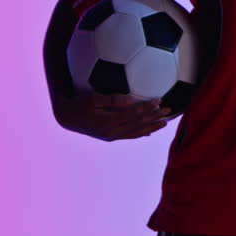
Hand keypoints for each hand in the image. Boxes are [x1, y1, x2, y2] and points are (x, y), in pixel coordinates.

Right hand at [58, 92, 178, 141]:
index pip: (134, 115)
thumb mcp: (92, 98)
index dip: (148, 108)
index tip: (159, 100)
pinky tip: (149, 132)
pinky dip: (141, 133)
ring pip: (136, 132)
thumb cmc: (78, 103)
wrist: (66, 118)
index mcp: (109, 122)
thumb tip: (130, 99)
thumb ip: (111, 100)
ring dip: (152, 127)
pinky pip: (129, 136)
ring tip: (164, 123)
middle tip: (169, 111)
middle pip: (138, 124)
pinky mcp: (110, 137)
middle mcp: (113, 132)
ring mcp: (112, 136)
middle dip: (154, 118)